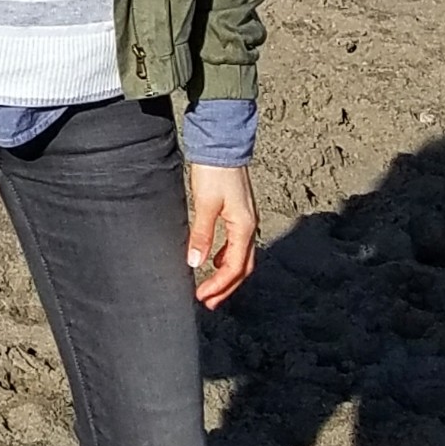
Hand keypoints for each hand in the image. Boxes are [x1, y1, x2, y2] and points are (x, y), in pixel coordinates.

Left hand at [186, 163, 257, 305]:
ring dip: (227, 275)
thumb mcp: (205, 204)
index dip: (218, 286)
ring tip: (211, 287)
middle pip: (242, 267)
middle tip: (208, 302)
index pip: (233, 268)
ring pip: (241, 257)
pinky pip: (237, 244)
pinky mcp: (239, 212)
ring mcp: (246, 219)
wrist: (223, 143)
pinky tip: (214, 259)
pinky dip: (227, 257)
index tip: (201, 297)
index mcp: (243, 227)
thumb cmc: (215, 171)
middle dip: (226, 287)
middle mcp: (249, 226)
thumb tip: (195, 263)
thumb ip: (201, 235)